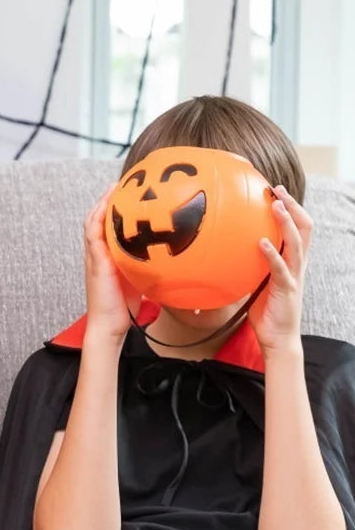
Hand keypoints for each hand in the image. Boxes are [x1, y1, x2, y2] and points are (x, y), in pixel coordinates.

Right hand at [84, 184, 140, 341]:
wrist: (110, 324)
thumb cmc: (125, 307)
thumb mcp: (141, 279)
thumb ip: (151, 266)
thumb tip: (177, 260)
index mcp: (107, 256)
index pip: (106, 227)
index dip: (112, 210)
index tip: (125, 194)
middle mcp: (98, 253)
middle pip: (97, 219)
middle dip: (106, 200)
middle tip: (119, 183)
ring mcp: (94, 256)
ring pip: (92, 222)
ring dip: (101, 203)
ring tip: (113, 188)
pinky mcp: (95, 261)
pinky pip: (92, 234)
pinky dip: (98, 218)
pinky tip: (107, 207)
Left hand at [248, 186, 311, 354]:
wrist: (277, 339)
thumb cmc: (265, 312)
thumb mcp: (256, 282)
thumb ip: (250, 266)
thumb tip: (226, 251)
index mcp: (291, 263)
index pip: (298, 229)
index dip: (291, 209)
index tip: (277, 192)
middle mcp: (297, 266)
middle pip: (304, 229)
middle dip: (292, 207)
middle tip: (277, 190)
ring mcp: (294, 277)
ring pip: (297, 244)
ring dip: (286, 223)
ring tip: (275, 206)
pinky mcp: (287, 290)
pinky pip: (281, 269)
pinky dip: (272, 254)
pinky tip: (262, 243)